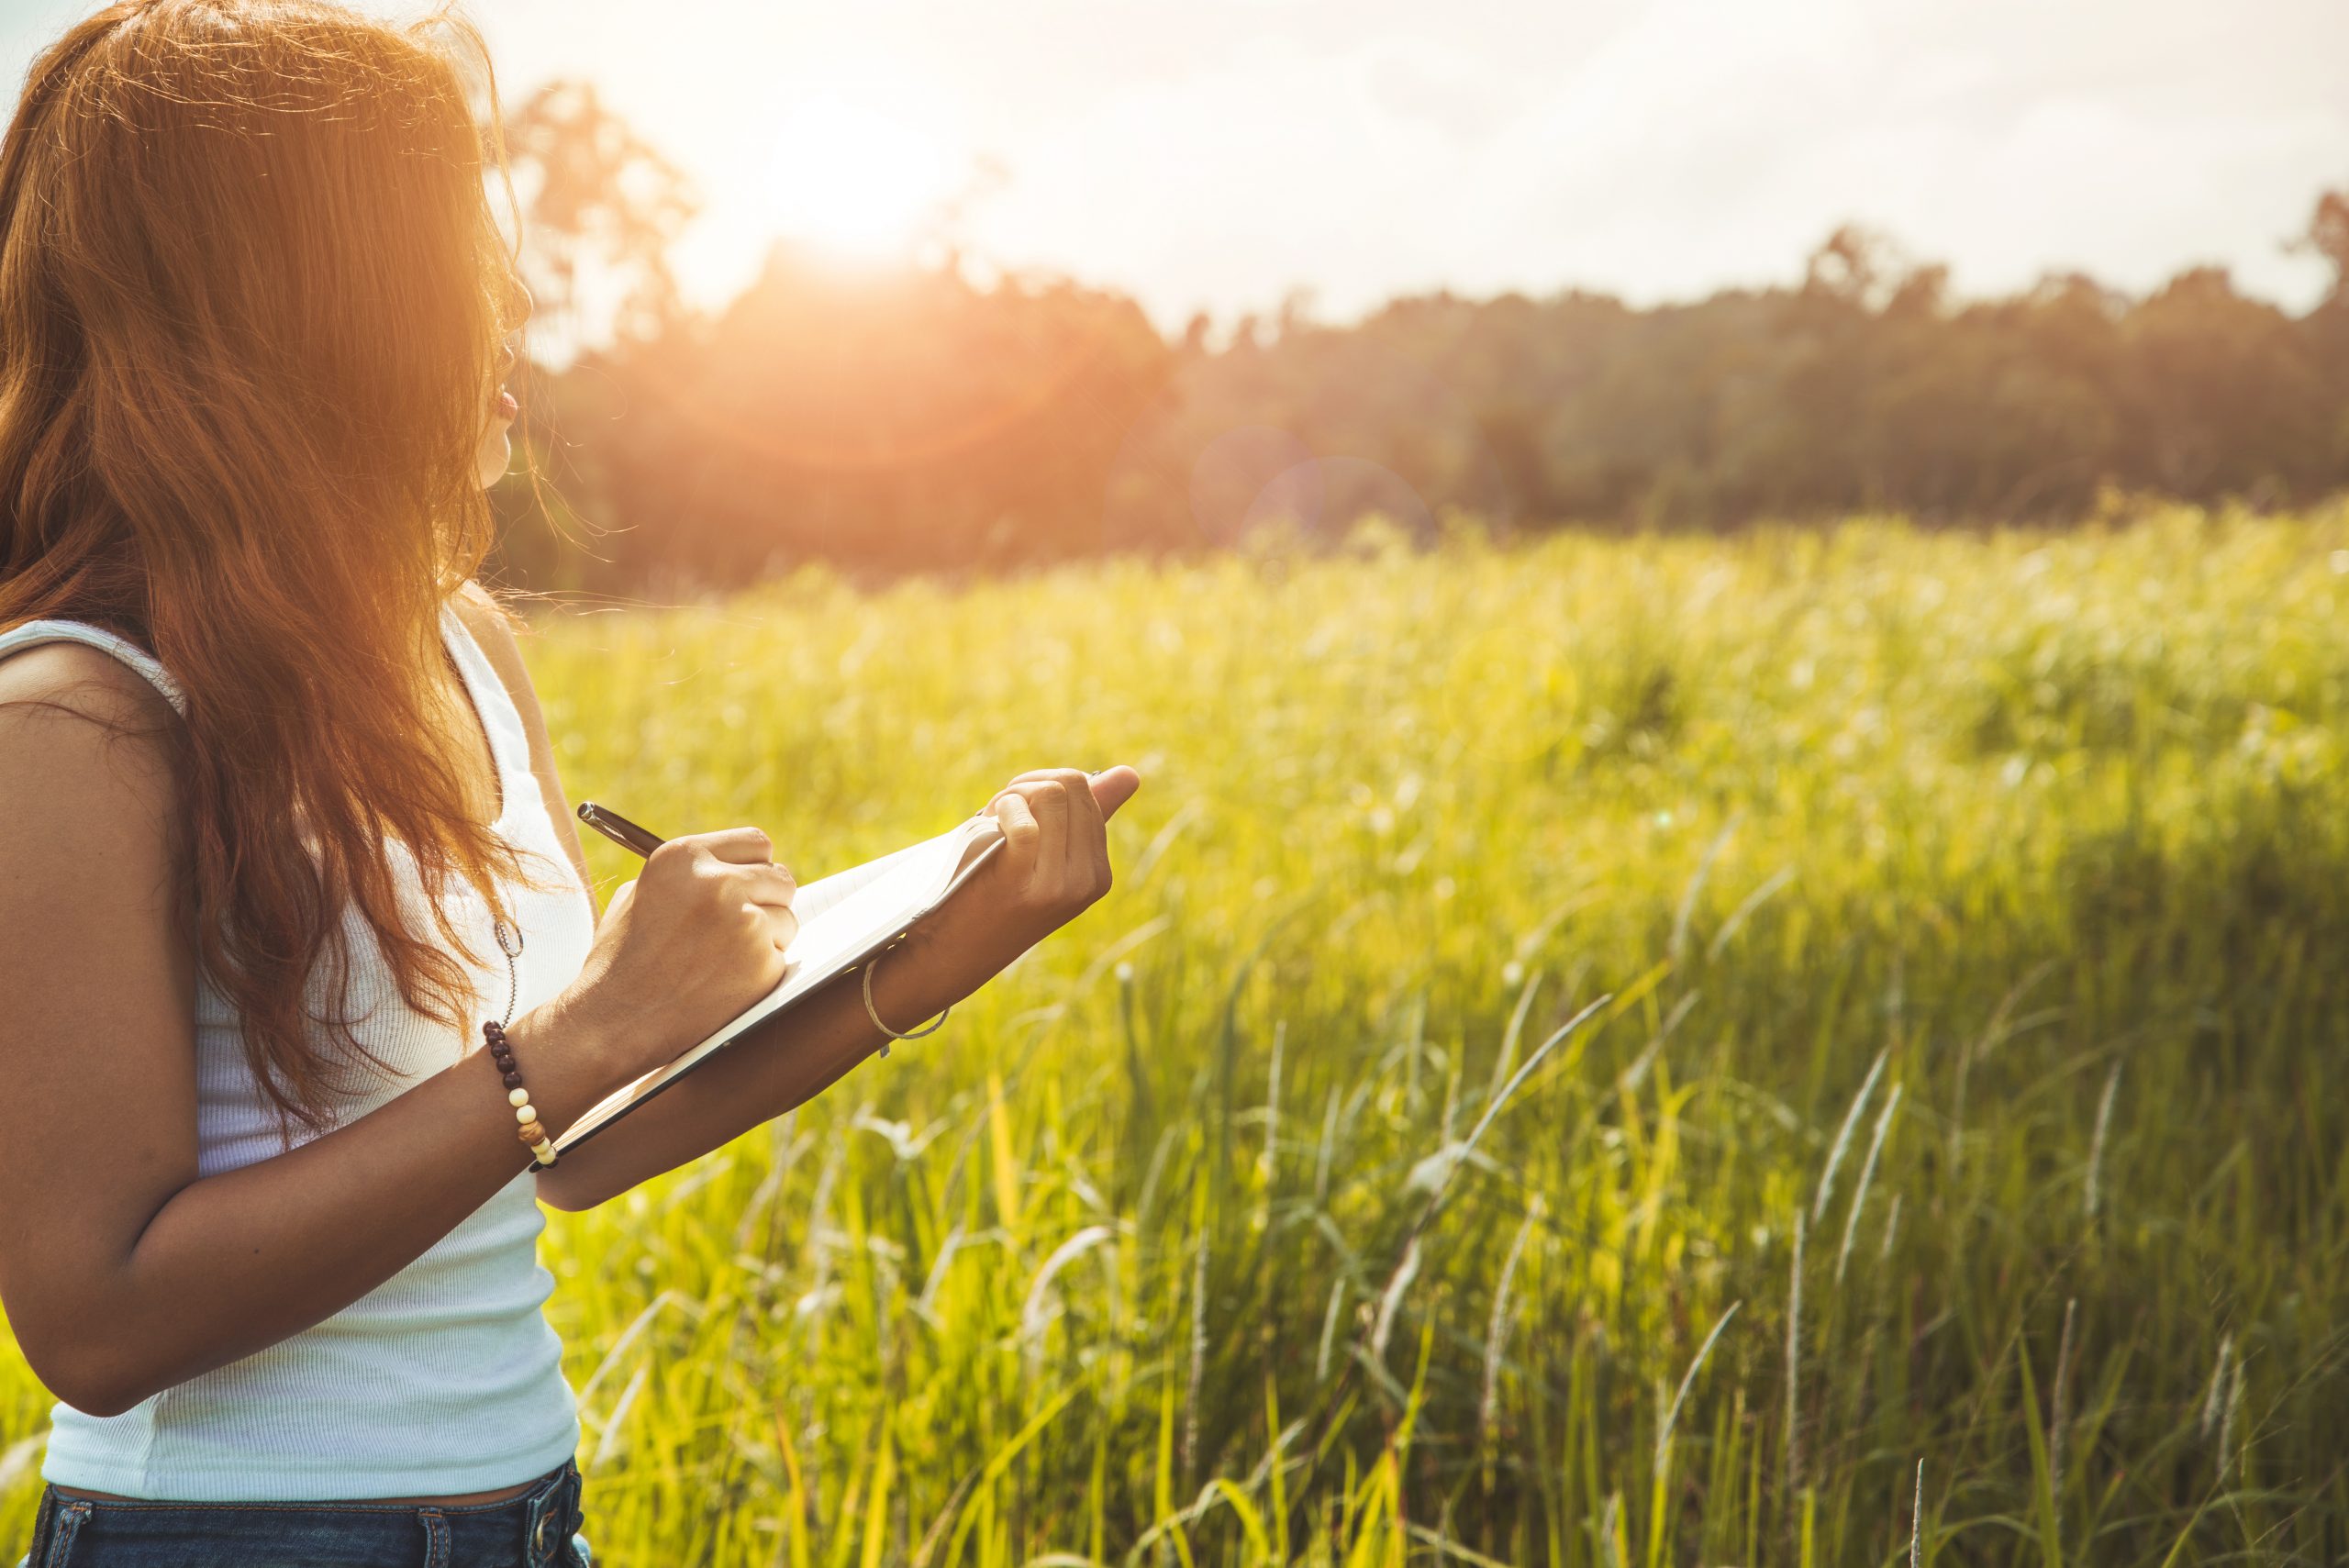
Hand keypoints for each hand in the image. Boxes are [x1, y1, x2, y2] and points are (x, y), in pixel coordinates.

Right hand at [545, 827, 798, 1082]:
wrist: (612, 1022)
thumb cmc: (620, 962)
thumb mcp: (638, 897)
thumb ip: (688, 877)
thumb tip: (734, 867)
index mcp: (685, 857)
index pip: (755, 843)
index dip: (756, 866)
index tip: (753, 882)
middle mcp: (718, 882)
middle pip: (780, 879)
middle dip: (769, 901)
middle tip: (748, 925)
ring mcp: (744, 923)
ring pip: (787, 919)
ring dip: (767, 939)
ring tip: (723, 960)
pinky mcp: (761, 963)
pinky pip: (781, 957)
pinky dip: (762, 972)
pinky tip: (724, 984)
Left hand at [947, 766, 1141, 975]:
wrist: (953, 954)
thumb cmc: (993, 899)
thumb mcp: (1044, 859)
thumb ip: (1084, 819)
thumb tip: (1130, 774)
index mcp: (1099, 874)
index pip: (1086, 793)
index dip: (1043, 786)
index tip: (1016, 808)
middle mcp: (1088, 881)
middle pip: (1071, 785)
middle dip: (1030, 784)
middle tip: (1000, 810)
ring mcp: (1060, 886)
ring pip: (1050, 795)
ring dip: (1012, 795)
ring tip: (991, 818)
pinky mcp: (1024, 884)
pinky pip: (1025, 823)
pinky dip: (1002, 810)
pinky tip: (988, 825)